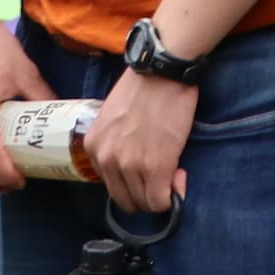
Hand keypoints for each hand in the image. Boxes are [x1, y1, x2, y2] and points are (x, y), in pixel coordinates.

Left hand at [76, 67, 195, 216]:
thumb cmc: (142, 86)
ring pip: (145, 203)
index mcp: (94, 146)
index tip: (148, 168)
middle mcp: (107, 159)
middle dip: (146, 194)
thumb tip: (131, 157)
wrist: (161, 70)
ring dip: (162, 193)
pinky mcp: (155, 168)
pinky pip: (161, 202)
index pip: (111, 185)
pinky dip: (174, 195)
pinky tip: (180, 175)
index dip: (133, 181)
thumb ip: (114, 140)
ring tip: (174, 170)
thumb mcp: (113, 114)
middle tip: (163, 175)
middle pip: (126, 200)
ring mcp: (129, 166)